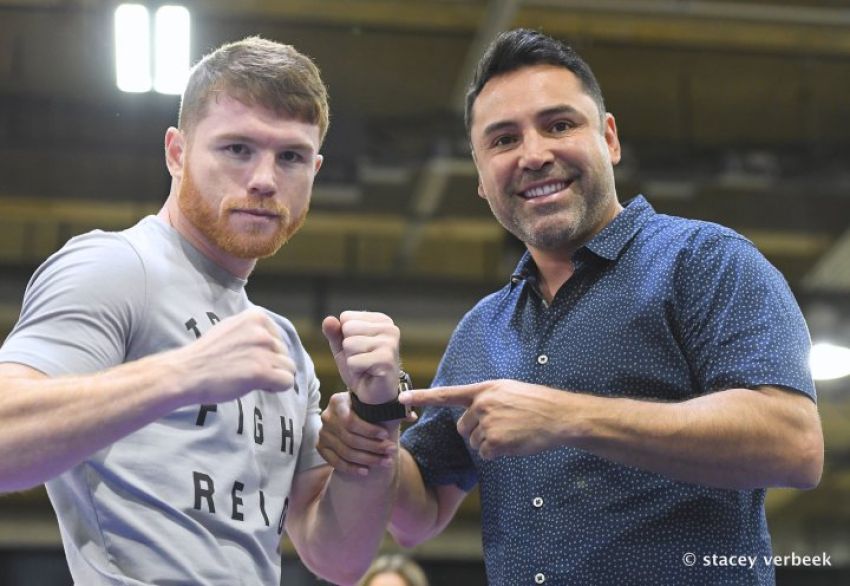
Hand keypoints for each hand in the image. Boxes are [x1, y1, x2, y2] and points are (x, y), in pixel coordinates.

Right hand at [175, 308, 294, 403]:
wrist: (185, 373)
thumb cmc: (205, 355)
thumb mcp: (230, 329)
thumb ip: (252, 330)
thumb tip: (273, 338)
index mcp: (256, 316)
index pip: (278, 337)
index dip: (267, 352)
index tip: (249, 358)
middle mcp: (262, 331)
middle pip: (285, 353)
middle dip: (271, 365)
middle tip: (247, 372)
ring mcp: (263, 350)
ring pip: (289, 368)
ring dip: (274, 377)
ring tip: (251, 379)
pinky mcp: (262, 371)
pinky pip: (287, 381)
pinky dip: (277, 388)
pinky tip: (259, 386)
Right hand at [317, 392, 409, 475]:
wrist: (347, 417)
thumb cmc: (365, 410)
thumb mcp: (373, 405)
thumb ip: (391, 409)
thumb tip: (411, 416)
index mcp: (337, 402)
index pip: (352, 421)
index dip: (369, 431)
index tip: (386, 435)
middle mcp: (327, 417)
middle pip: (350, 438)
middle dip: (373, 447)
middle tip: (391, 451)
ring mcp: (322, 433)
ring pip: (345, 452)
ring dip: (367, 459)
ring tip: (385, 462)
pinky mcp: (320, 447)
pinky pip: (335, 462)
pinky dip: (351, 468)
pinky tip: (366, 471)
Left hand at [322, 311, 399, 403]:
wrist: (374, 394)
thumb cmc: (360, 367)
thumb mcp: (342, 348)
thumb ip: (334, 332)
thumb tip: (328, 319)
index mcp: (380, 320)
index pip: (346, 317)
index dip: (345, 337)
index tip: (359, 349)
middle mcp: (389, 328)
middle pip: (348, 328)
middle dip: (348, 348)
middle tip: (361, 359)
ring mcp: (390, 343)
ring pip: (350, 344)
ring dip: (351, 360)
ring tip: (364, 366)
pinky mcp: (387, 360)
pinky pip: (354, 361)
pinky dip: (355, 370)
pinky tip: (368, 373)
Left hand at [399, 380, 569, 459]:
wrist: (560, 415)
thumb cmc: (536, 403)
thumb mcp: (508, 390)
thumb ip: (486, 398)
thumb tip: (470, 411)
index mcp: (484, 389)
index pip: (447, 393)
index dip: (422, 397)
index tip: (400, 400)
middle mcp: (482, 404)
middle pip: (463, 427)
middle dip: (477, 432)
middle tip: (503, 426)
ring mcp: (488, 423)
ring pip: (474, 442)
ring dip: (490, 443)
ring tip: (512, 432)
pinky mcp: (495, 441)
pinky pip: (486, 454)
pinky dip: (498, 454)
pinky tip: (514, 442)